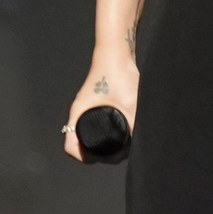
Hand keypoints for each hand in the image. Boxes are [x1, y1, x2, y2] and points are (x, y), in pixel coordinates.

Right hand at [64, 45, 137, 162]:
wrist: (117, 54)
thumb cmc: (117, 74)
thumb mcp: (129, 102)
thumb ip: (135, 122)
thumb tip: (141, 142)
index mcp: (79, 113)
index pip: (70, 146)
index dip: (82, 157)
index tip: (98, 159)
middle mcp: (79, 113)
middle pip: (80, 144)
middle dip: (95, 155)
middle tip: (116, 155)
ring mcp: (86, 109)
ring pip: (87, 136)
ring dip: (99, 145)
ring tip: (120, 149)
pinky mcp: (95, 105)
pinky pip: (93, 126)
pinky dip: (103, 135)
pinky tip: (120, 136)